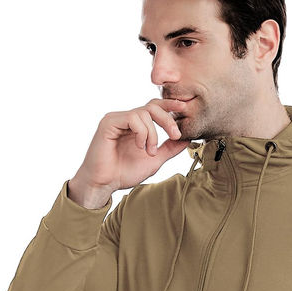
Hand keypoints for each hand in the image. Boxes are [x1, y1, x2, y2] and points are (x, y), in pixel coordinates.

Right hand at [69, 99, 191, 204]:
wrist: (104, 183)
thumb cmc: (124, 173)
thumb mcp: (154, 160)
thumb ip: (169, 149)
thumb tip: (187, 139)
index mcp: (137, 126)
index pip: (155, 108)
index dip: (170, 106)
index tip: (185, 110)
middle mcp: (127, 119)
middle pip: (153, 106)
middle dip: (167, 120)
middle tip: (175, 135)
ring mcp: (117, 119)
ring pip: (144, 113)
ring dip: (153, 134)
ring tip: (149, 152)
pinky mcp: (109, 122)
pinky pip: (132, 118)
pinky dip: (141, 132)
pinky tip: (139, 146)